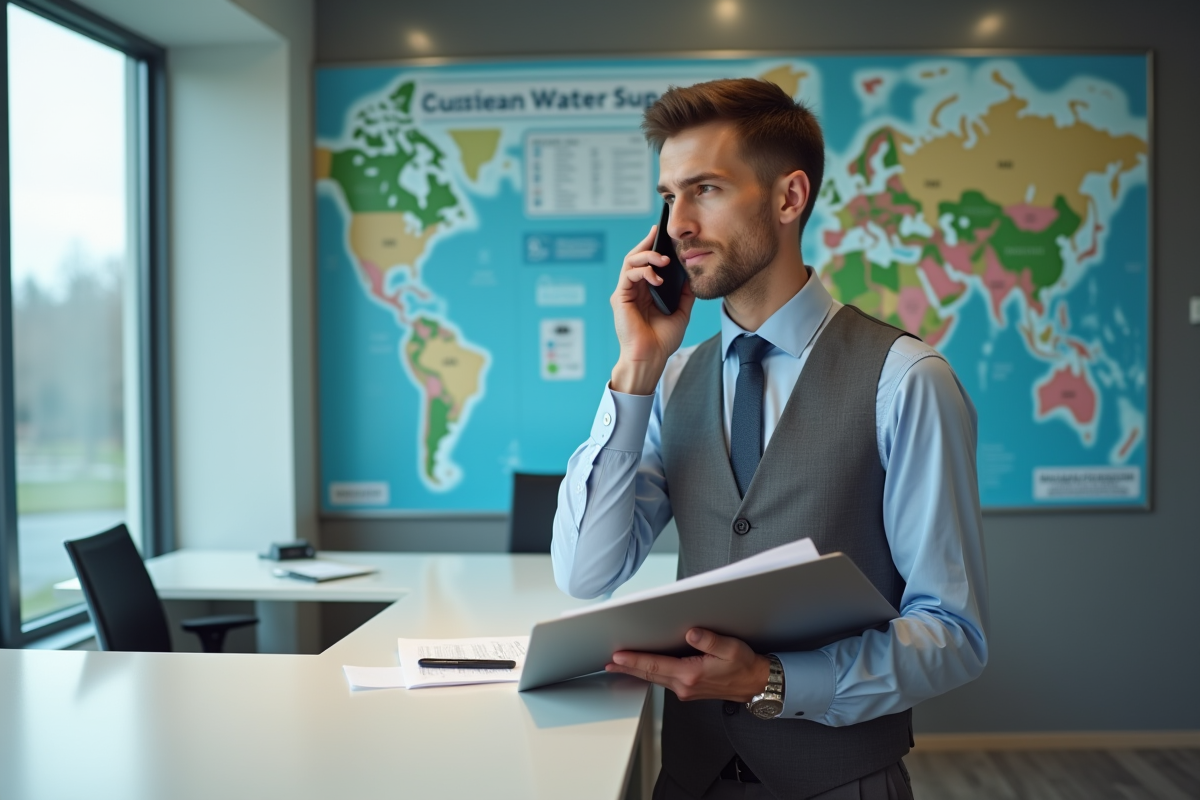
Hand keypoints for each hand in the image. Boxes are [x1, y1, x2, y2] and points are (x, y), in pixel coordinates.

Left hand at [605, 628, 770, 701]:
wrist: (755, 684)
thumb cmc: (743, 666)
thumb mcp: (730, 648)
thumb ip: (709, 640)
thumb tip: (691, 632)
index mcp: (691, 674)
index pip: (655, 665)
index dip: (634, 660)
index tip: (618, 656)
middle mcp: (684, 685)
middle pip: (649, 675)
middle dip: (627, 668)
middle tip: (609, 662)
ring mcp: (685, 690)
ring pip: (655, 679)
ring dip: (636, 672)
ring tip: (619, 665)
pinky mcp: (689, 690)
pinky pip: (663, 681)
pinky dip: (650, 675)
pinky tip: (644, 670)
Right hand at [609, 225, 696, 394]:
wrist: (652, 358)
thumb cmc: (663, 340)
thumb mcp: (681, 311)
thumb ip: (685, 293)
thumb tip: (692, 274)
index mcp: (646, 291)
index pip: (647, 262)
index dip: (654, 245)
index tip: (664, 233)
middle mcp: (634, 290)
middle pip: (636, 257)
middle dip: (648, 242)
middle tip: (660, 233)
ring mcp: (626, 293)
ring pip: (630, 262)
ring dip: (647, 255)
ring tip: (664, 258)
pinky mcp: (621, 298)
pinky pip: (629, 276)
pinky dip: (643, 271)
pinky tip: (657, 277)